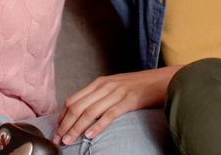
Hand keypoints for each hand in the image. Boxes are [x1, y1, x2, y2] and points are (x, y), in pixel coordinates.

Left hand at [55, 68, 178, 145]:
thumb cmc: (139, 86)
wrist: (162, 80)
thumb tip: (84, 112)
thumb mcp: (115, 87)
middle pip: (78, 107)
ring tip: (69, 140)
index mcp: (99, 83)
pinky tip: (90, 136)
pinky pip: (109, 115)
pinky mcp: (128, 101)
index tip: (57, 129)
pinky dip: (98, 126)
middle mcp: (105, 86)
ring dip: (77, 128)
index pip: (73, 99)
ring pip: (90, 112)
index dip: (63, 116)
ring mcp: (116, 93)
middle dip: (66, 125)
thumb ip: (100, 96)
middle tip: (59, 138)